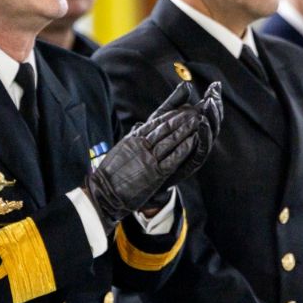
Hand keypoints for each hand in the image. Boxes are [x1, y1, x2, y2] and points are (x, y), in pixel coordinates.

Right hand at [83, 82, 221, 228]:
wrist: (104, 193)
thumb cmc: (109, 173)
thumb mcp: (119, 150)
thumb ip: (131, 137)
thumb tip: (138, 125)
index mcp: (133, 140)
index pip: (155, 123)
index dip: (170, 115)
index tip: (181, 109)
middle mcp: (141, 146)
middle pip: (165, 128)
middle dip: (181, 119)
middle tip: (194, 111)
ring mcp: (149, 159)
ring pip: (171, 140)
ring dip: (186, 130)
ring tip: (197, 121)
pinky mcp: (155, 173)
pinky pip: (173, 158)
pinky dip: (184, 148)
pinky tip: (194, 140)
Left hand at [161, 81, 221, 188]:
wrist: (143, 169)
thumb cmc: (153, 142)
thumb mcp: (161, 118)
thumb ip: (174, 103)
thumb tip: (186, 84)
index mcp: (195, 127)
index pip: (209, 110)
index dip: (213, 98)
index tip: (215, 84)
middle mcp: (200, 138)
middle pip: (214, 121)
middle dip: (216, 107)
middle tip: (213, 95)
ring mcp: (197, 150)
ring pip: (211, 134)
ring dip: (212, 119)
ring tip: (209, 105)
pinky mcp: (191, 162)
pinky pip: (201, 149)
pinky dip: (204, 136)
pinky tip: (202, 124)